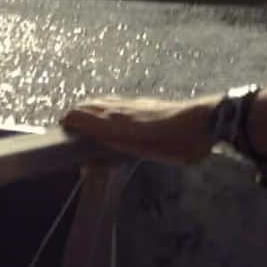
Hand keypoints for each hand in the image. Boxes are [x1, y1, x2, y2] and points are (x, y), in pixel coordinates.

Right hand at [62, 95, 216, 164]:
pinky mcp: (146, 104)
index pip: (79, 116)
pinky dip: (105, 109)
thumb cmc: (178, 141)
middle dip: (75, 119)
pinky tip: (111, 118)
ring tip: (84, 127)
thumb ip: (114, 155)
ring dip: (89, 112)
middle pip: (87, 107)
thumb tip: (87, 164)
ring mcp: (133, 103)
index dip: (67, 125)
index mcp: (116, 121)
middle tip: (69, 136)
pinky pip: (116, 102)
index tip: (60, 138)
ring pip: (102, 102)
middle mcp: (120, 108)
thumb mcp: (144, 154)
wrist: (206, 120)